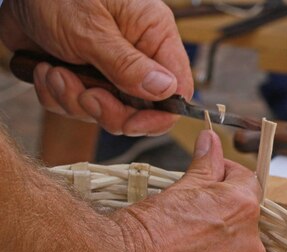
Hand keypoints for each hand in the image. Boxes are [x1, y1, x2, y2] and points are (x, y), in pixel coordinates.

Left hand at [0, 0, 192, 135]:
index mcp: (153, 33)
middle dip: (108, 109)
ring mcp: (110, 66)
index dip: (159, 113)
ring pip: (106, 110)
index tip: (132, 123)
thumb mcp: (90, 29)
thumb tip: (167, 90)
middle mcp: (137, 52)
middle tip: (85, 96)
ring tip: (53, 72)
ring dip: (74, 99)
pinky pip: (77, 104)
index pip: (177, 87)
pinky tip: (44, 71)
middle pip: (141, 107)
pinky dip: (57, 95)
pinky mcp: (83, 74)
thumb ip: (128, 65)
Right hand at [111, 130, 265, 251]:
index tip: (213, 178)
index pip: (248, 181)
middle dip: (226, 213)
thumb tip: (211, 140)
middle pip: (246, 218)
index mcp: (242, 205)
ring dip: (225, 244)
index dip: (228, 176)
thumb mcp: (181, 187)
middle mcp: (251, 239)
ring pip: (242, 249)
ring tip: (193, 244)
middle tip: (196, 216)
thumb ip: (206, 163)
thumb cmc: (148, 227)